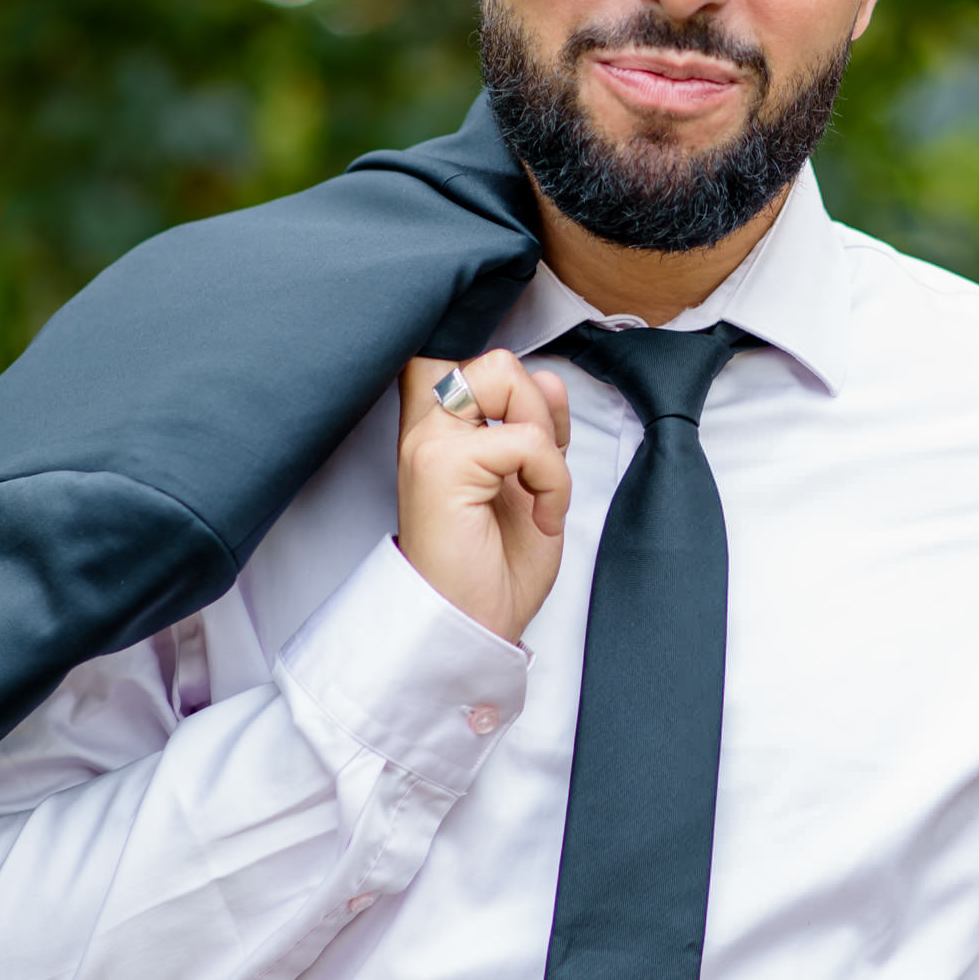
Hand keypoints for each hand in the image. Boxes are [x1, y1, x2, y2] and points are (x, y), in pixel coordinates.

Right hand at [396, 352, 571, 646]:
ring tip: (536, 493)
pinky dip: (553, 479)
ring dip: (545, 439)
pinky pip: (527, 440)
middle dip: (536, 407)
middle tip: (535, 471)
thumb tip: (547, 379)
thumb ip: (532, 424)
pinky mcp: (443, 465)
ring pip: (507, 378)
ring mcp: (429, 441)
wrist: (472, 626)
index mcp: (441, 429)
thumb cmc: (494, 566)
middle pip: (494, 359)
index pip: (459, 353)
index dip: (507, 377)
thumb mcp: (528, 478)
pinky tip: (541, 516)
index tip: (531, 434)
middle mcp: (425, 427)